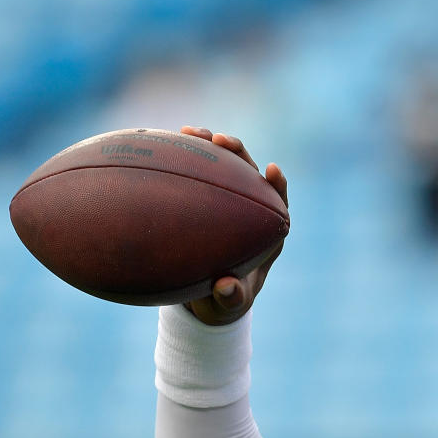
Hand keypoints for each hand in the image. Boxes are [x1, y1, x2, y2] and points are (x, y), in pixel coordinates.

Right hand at [180, 126, 288, 325]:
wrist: (204, 298)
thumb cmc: (225, 301)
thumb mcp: (227, 306)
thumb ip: (230, 298)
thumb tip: (225, 286)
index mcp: (266, 231)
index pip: (278, 202)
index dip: (277, 184)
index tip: (271, 170)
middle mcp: (248, 210)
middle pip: (249, 173)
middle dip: (238, 152)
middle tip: (220, 141)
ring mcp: (224, 201)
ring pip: (221, 166)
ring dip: (207, 146)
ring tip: (189, 132)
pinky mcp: (201, 198)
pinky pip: (192, 173)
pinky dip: (180, 159)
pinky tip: (159, 146)